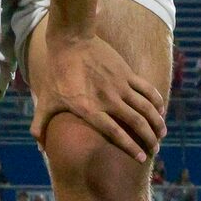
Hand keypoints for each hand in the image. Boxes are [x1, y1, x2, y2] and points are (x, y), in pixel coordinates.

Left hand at [38, 29, 167, 161]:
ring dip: (157, 122)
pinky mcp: (126, 73)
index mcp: (90, 109)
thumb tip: (38, 148)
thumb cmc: (57, 73)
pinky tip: (161, 110)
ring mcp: (120, 85)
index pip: (116, 133)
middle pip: (136, 123)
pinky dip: (156, 100)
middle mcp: (108, 99)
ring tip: (162, 134)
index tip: (141, 158)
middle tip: (155, 150)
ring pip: (146, 108)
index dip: (131, 147)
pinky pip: (147, 89)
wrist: (71, 41)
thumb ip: (40, 125)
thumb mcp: (46, 100)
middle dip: (149, 138)